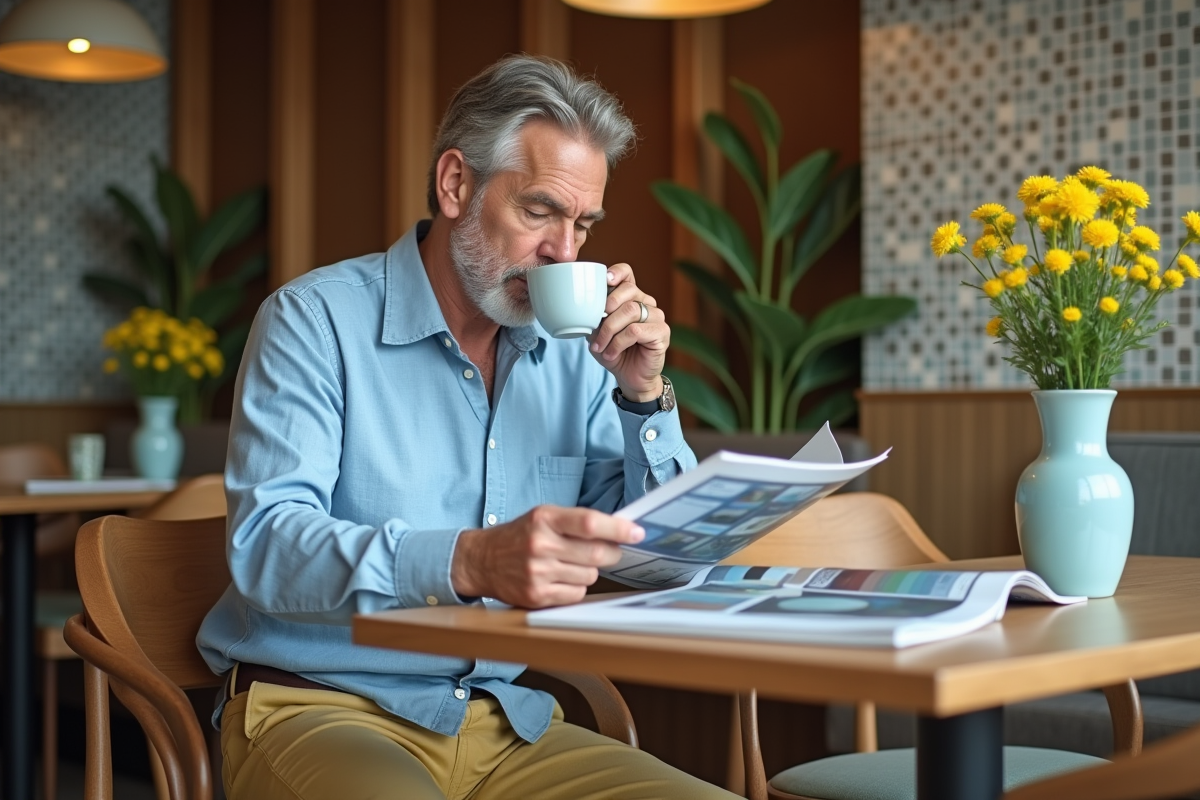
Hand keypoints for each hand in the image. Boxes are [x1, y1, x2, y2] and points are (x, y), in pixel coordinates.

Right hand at [451, 506, 644, 607]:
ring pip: (590, 576)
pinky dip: (576, 588)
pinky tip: (561, 579)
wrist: (481, 560)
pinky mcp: (537, 596)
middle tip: (611, 551)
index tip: (637, 533)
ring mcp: (538, 573)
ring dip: (589, 571)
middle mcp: (540, 545)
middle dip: (611, 553)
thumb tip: (620, 530)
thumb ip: (576, 522)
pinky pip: (576, 595)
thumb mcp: (543, 517)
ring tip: (570, 564)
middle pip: (596, 554)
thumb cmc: (520, 535)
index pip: (589, 523)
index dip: (618, 529)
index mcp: (544, 519)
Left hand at [588, 263, 669, 401]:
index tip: (605, 281)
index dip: (617, 273)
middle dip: (607, 307)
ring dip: (609, 330)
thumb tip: (577, 307)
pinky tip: (611, 353)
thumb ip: (591, 317)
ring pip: (631, 311)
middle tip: (595, 325)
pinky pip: (636, 330)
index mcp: (631, 297)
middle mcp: (647, 303)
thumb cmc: (614, 352)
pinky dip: (618, 343)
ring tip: (600, 347)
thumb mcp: (596, 332)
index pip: (627, 273)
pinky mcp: (662, 332)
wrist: (629, 377)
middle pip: (629, 290)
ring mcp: (656, 317)